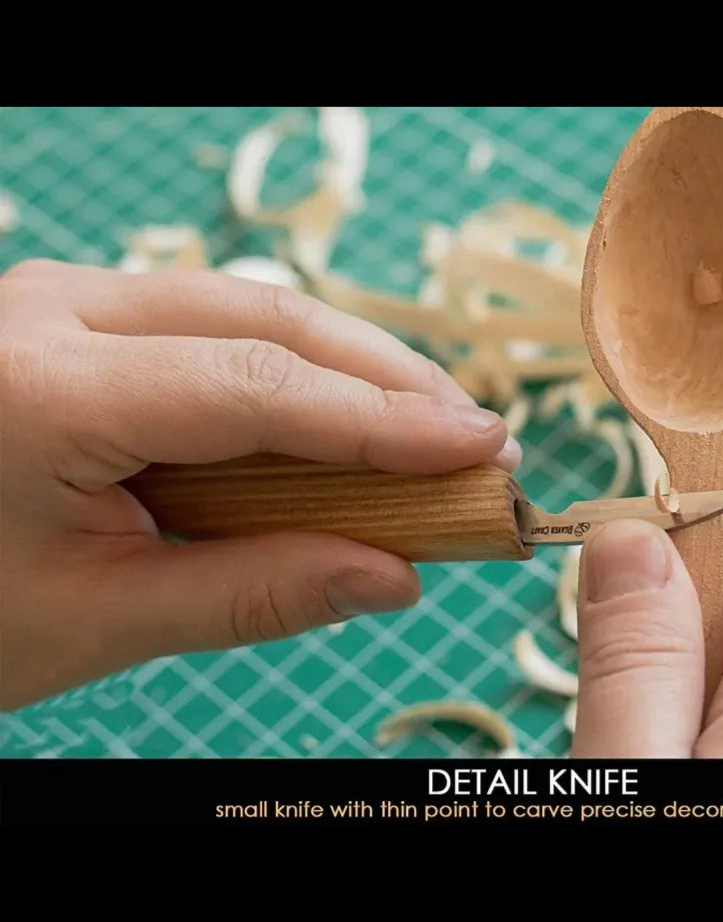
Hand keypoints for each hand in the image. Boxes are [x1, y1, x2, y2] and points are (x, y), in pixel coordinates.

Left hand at [0, 260, 519, 709]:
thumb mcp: (101, 621)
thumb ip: (255, 594)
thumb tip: (394, 578)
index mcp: (39, 386)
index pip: (259, 386)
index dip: (386, 420)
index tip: (480, 451)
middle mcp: (51, 309)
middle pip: (268, 319)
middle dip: (387, 380)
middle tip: (478, 441)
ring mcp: (62, 300)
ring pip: (249, 309)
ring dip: (352, 368)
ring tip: (433, 428)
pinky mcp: (79, 317)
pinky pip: (215, 326)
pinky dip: (297, 371)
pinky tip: (348, 413)